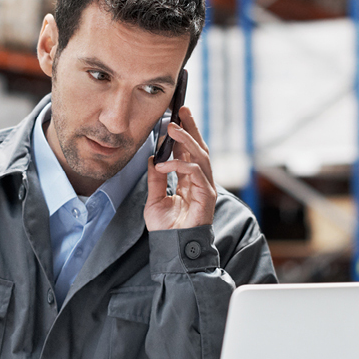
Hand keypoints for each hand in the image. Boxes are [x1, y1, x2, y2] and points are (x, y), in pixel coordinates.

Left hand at [144, 107, 216, 230]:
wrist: (172, 248)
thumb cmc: (166, 229)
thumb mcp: (154, 199)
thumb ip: (155, 179)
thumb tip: (152, 158)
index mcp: (188, 181)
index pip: (188, 151)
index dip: (183, 133)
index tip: (175, 116)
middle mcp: (199, 181)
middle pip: (199, 148)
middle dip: (191, 127)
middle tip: (181, 110)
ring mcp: (205, 187)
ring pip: (200, 156)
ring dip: (186, 139)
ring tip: (172, 128)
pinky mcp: (207, 196)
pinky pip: (196, 173)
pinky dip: (180, 164)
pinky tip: (164, 163)